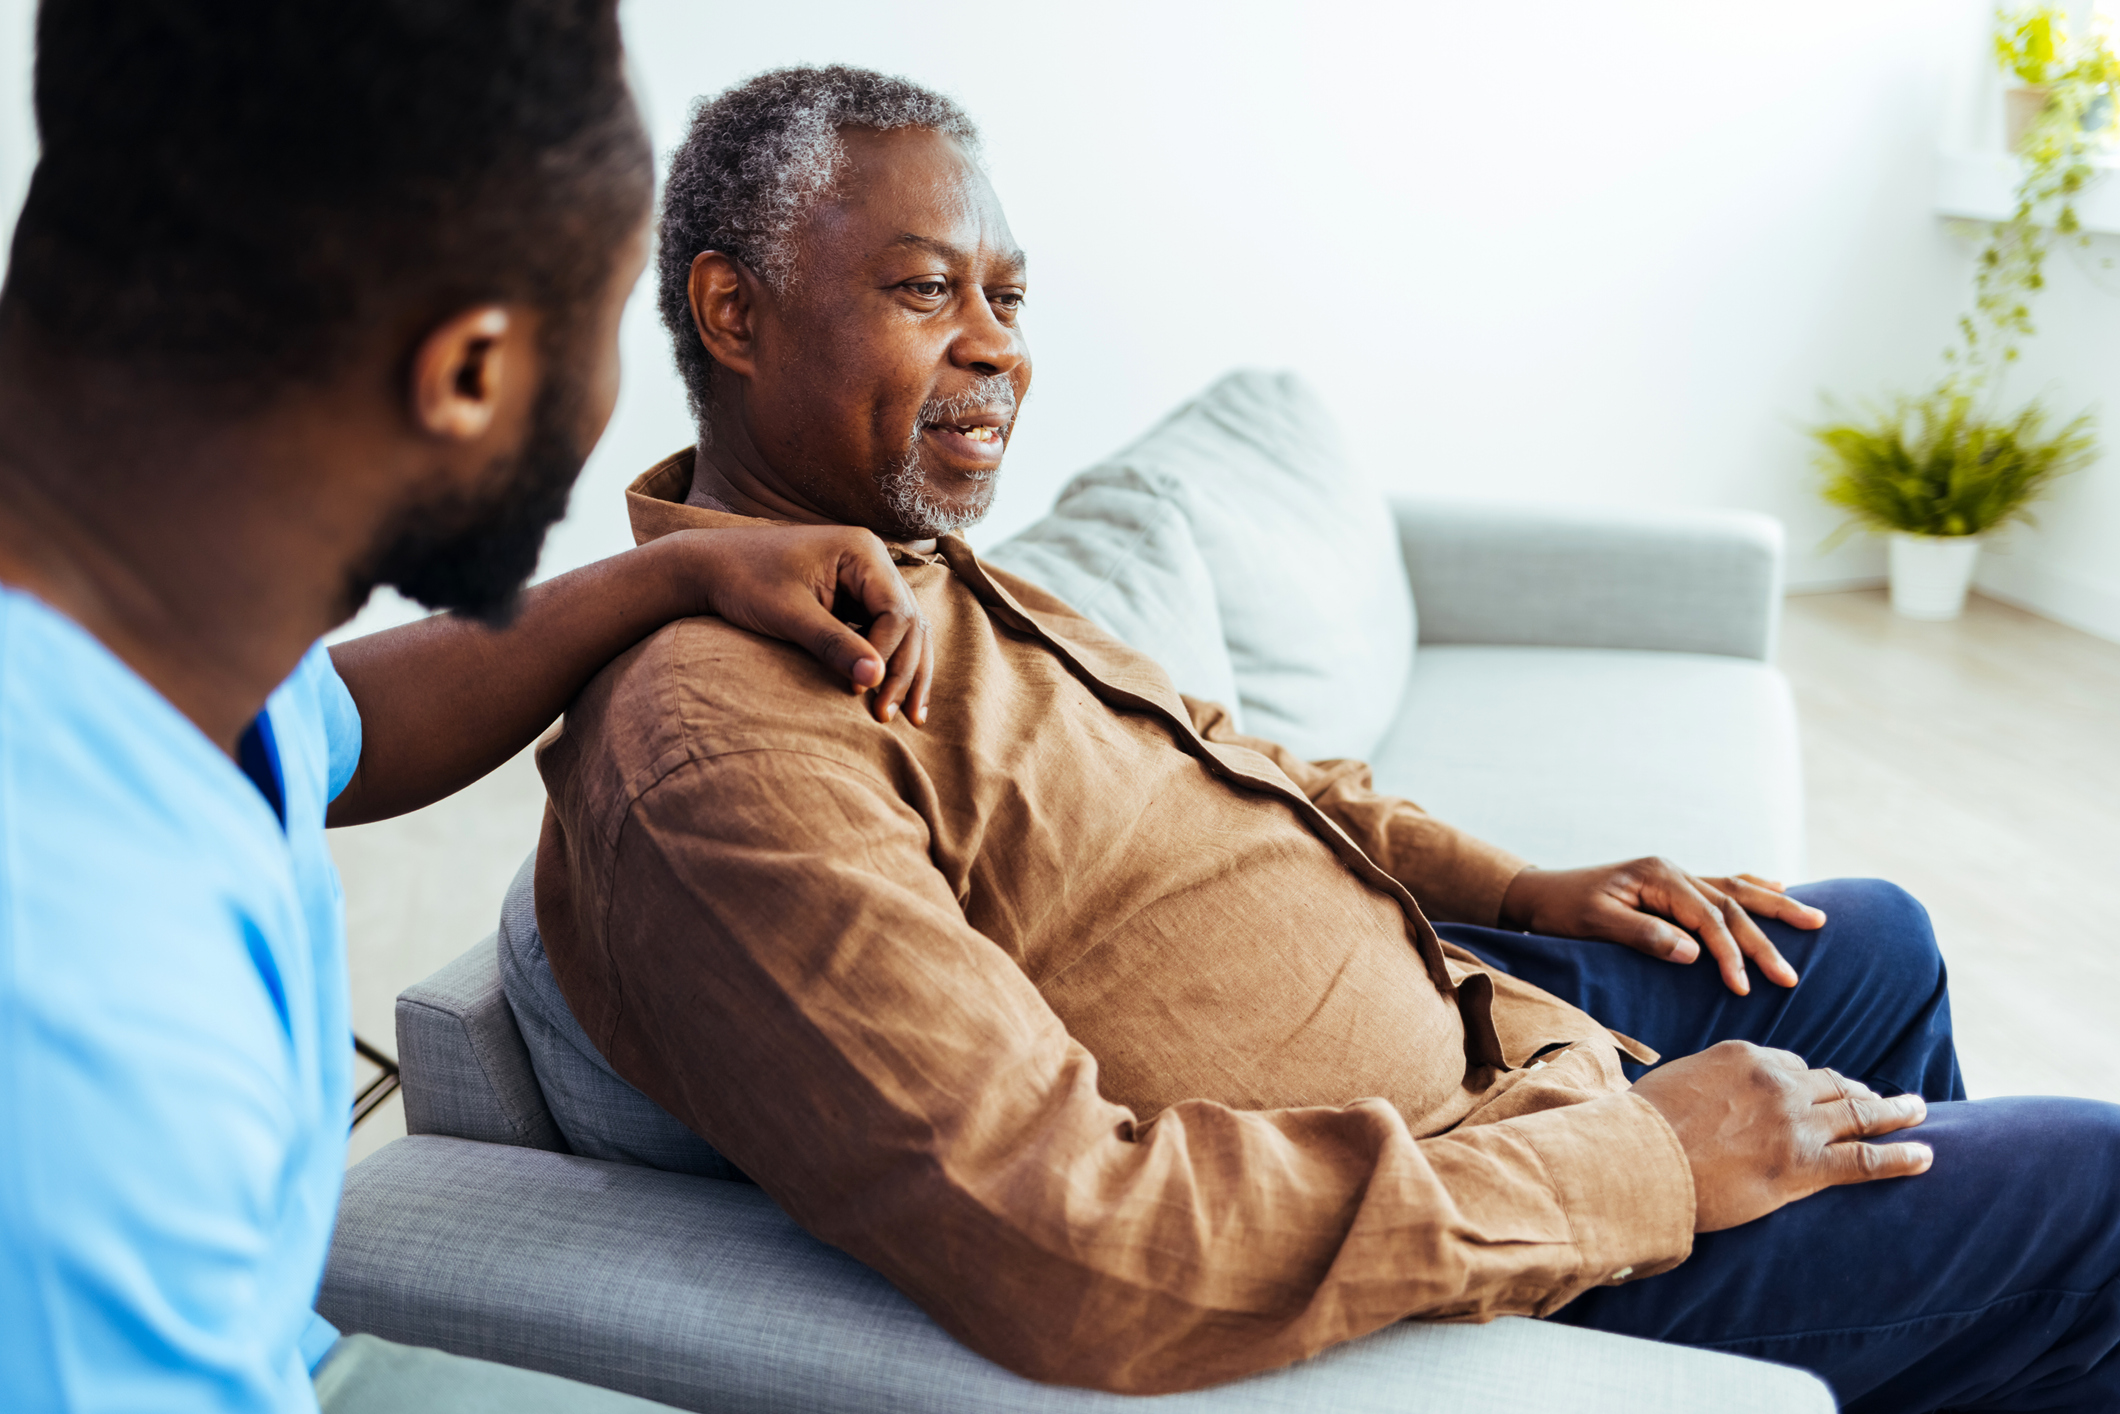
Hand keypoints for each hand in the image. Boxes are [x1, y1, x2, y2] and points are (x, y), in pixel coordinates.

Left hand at [660, 524, 932, 725]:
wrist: (709, 567)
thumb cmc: (744, 581)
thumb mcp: (789, 615)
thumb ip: (833, 644)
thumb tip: (875, 678)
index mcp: (863, 550)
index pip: (897, 612)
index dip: (886, 655)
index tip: (859, 691)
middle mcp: (873, 559)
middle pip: (911, 622)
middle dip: (905, 671)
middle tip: (891, 716)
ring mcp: (867, 578)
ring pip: (907, 631)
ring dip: (907, 672)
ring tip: (912, 718)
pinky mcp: (855, 597)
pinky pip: (886, 633)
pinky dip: (890, 663)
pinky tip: (892, 694)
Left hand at [1500, 858, 1825, 995]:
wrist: (1538, 894)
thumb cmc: (1562, 910)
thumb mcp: (1596, 923)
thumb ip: (1644, 934)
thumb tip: (1693, 952)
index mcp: (1658, 877)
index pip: (1708, 918)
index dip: (1728, 952)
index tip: (1743, 986)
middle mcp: (1673, 871)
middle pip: (1732, 905)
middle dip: (1765, 940)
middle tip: (1791, 976)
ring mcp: (1675, 876)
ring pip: (1736, 890)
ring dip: (1775, 906)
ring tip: (1816, 920)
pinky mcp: (1673, 887)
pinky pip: (1723, 885)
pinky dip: (1752, 888)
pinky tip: (1778, 887)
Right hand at [1632, 1041, 1931, 1231]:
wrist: (1640, 1161)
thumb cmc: (1643, 1126)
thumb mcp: (1674, 1081)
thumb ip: (1705, 1081)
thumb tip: (1706, 1094)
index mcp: (1744, 1056)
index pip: (1789, 1064)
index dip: (1807, 1080)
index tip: (1817, 1090)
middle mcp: (1777, 1082)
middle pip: (1829, 1083)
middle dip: (1857, 1089)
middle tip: (1881, 1095)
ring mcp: (1796, 1122)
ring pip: (1858, 1112)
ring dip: (1894, 1111)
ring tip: (1918, 1110)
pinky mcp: (1805, 1165)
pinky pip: (1865, 1159)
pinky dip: (1900, 1156)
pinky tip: (1925, 1155)